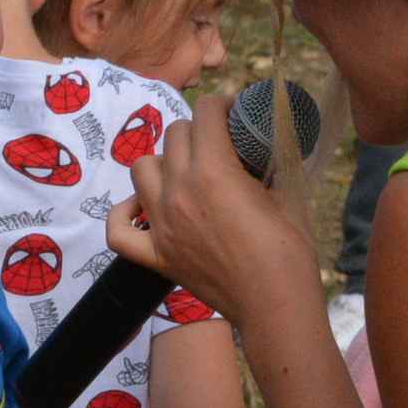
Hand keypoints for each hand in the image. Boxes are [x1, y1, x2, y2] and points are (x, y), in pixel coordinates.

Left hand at [103, 90, 318, 326]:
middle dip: (198, 131)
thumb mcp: (286, 192)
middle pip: (174, 134)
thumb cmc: (289, 250)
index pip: (206, 111)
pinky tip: (143, 206)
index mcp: (214, 170)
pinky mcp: (156, 255)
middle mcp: (179, 191)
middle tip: (218, 144)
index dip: (224, 104)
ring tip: (185, 171)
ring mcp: (162, 223)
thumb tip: (266, 142)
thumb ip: (270, 162)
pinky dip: (125, 213)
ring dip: (163, 161)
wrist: (275, 303)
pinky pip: (118, 228)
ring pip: (142, 168)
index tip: (236, 114)